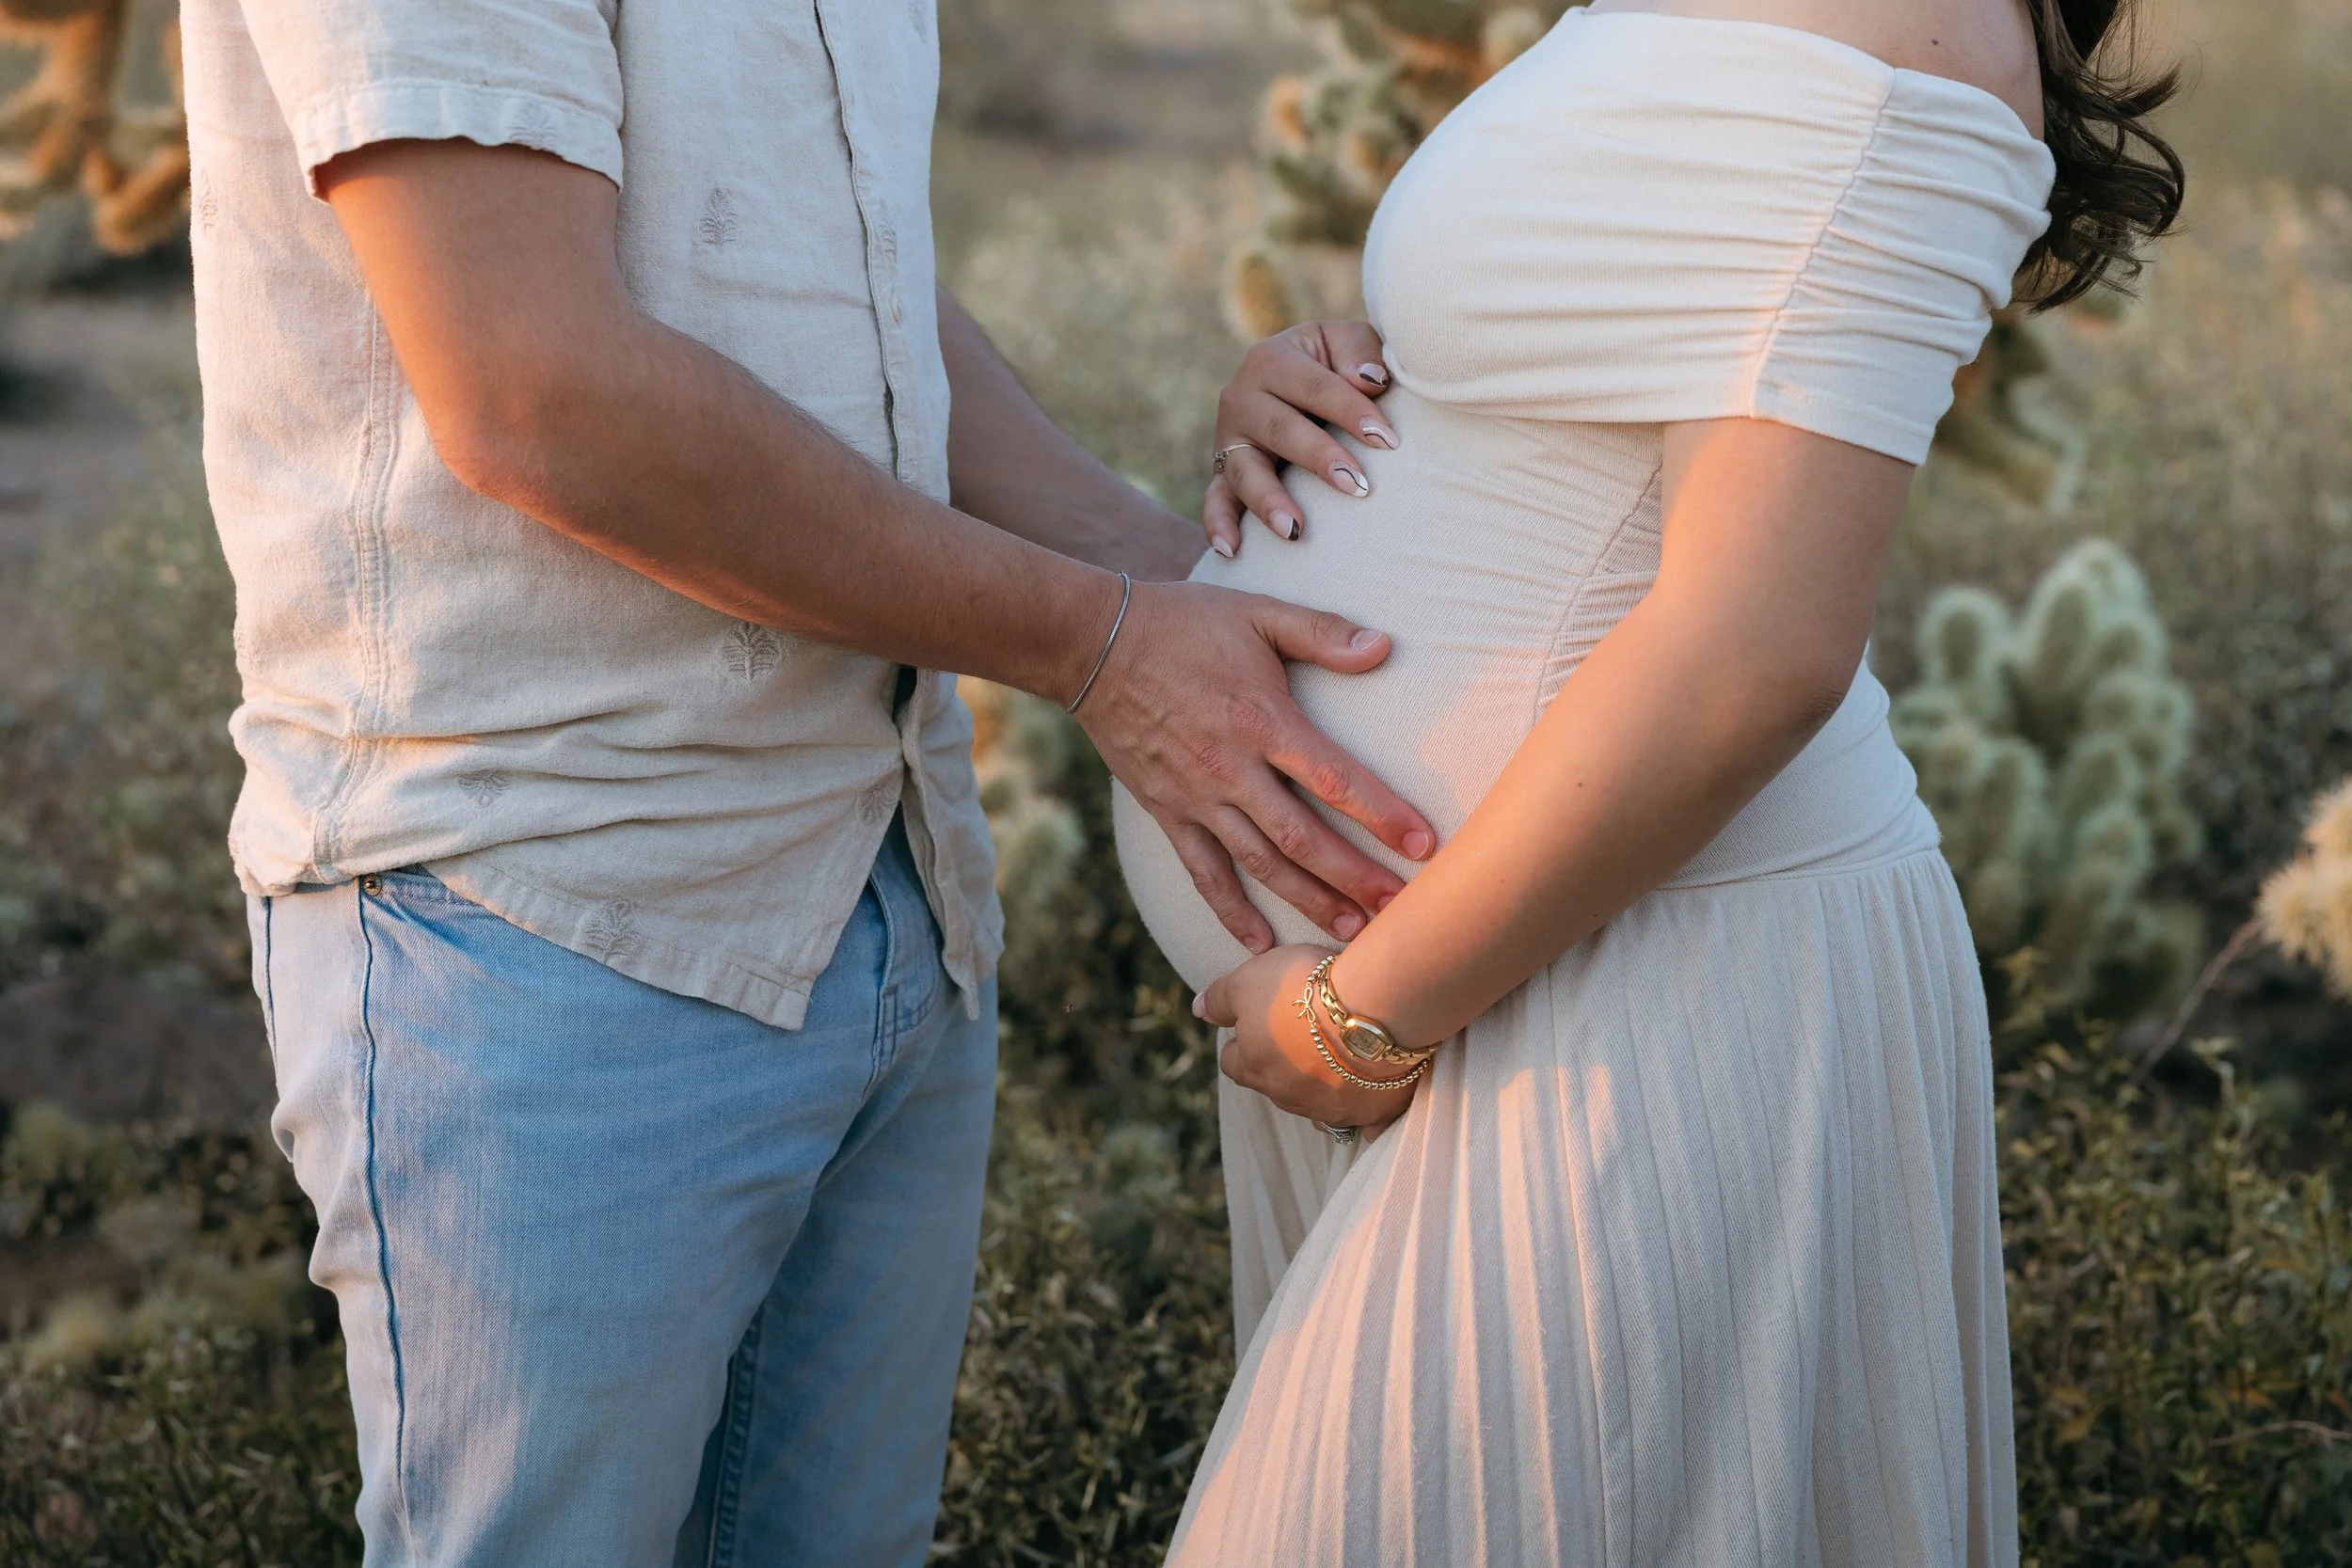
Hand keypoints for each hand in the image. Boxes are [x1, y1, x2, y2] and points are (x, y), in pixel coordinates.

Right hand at [1077, 578, 1434, 948]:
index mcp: (1262, 721)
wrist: (1093, 645)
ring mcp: (1197, 798)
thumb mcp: (1257, 613)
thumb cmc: (1182, 623)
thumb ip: (1322, 633)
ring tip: (1353, 933)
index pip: (1335, 778)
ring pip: (1260, 864)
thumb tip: (1383, 646)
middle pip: (1303, 837)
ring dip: (1308, 901)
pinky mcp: (1167, 813)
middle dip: (1355, 877)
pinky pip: (1203, 873)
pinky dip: (1231, 911)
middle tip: (1400, 911)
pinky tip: (1261, 944)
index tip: (1425, 845)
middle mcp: (1231, 770)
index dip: (1382, 814)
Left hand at [1195, 943, 1424, 1131]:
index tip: (1257, 1025)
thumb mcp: (1249, 980)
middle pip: (1274, 1085)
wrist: (1373, 1008)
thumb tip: (1199, 1010)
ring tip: (1337, 1057)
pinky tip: (1370, 1093)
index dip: (1242, 1043)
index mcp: (1254, 1067)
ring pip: (1316, 1104)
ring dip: (1320, 1085)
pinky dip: (1362, 1107)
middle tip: (1300, 1036)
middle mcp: (1287, 1096)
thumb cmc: (1303, 989)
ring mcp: (1331, 1109)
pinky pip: (1363, 1121)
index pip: (1233, 1063)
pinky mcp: (1372, 1113)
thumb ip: (1221, 998)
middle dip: (1281, 1066)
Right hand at [1205, 321, 1394, 557]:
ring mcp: (1229, 439)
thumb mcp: (1348, 343)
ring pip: (1245, 471)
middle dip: (1319, 458)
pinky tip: (1232, 550)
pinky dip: (1219, 524)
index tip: (1388, 441)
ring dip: (1268, 501)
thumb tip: (1369, 379)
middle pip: (1280, 429)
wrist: (1304, 380)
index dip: (1353, 412)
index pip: (1316, 387)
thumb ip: (1360, 352)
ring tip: (1294, 530)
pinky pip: (1215, 500)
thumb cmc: (1337, 364)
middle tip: (1357, 485)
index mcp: (1271, 359)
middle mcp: (1241, 396)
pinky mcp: (1223, 472)